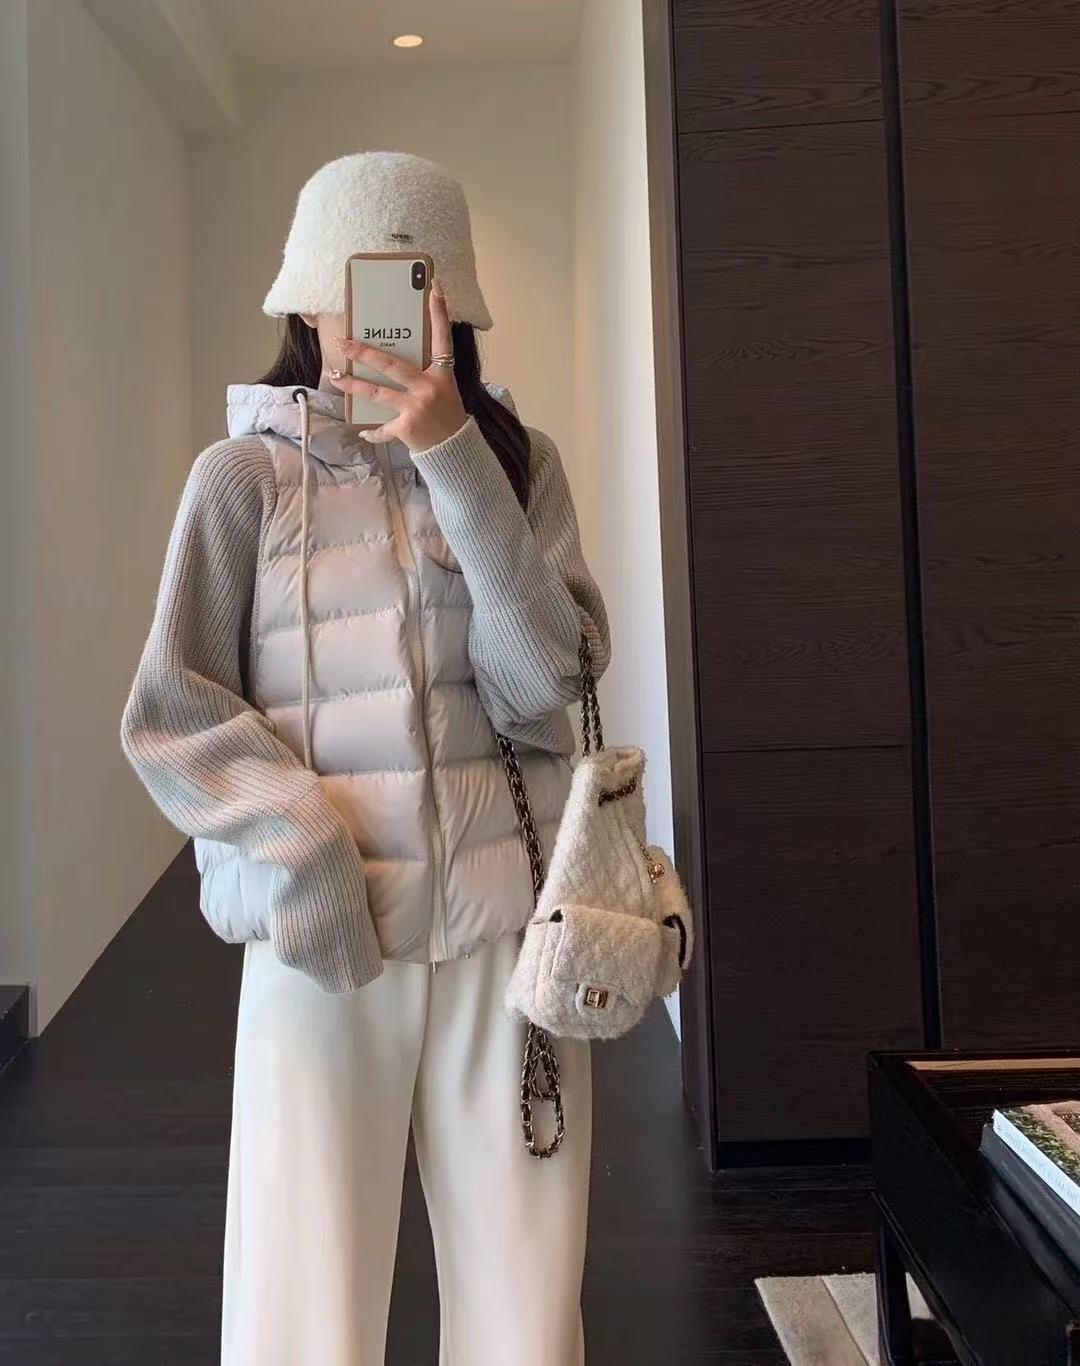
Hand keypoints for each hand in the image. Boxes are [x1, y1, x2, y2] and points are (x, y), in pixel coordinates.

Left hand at [327, 277, 468, 452]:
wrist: (455, 450)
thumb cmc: (448, 417)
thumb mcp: (445, 390)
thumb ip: (425, 374)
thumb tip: (395, 361)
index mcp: (441, 375)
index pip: (442, 339)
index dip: (439, 313)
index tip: (434, 287)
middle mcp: (428, 388)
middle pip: (390, 365)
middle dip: (362, 353)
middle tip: (342, 342)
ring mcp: (416, 408)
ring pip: (376, 393)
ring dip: (352, 385)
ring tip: (335, 376)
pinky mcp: (406, 428)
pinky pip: (382, 427)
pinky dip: (372, 431)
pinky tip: (363, 430)